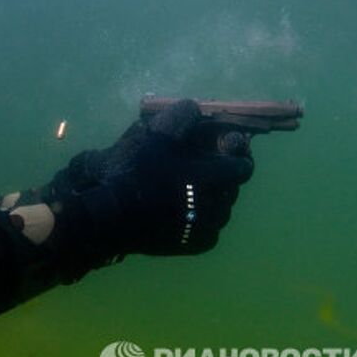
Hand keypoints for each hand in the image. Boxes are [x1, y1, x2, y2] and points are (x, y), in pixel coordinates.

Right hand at [58, 99, 253, 257]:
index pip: (242, 167)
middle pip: (232, 189)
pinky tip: (184, 216)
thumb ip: (181, 117)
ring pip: (222, 211)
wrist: (114, 217)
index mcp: (212, 177)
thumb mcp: (156, 136)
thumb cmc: (136, 175)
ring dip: (212, 201)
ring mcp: (208, 228)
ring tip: (190, 196)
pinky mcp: (196, 246)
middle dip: (222, 180)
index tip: (223, 154)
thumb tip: (195, 109)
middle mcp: (216, 205)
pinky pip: (210, 232)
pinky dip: (202, 223)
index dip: (235, 158)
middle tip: (201, 174)